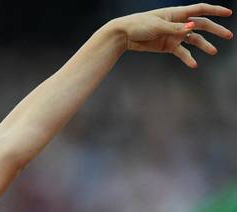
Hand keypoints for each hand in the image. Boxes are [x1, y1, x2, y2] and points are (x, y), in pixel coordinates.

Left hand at [113, 3, 232, 67]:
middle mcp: (178, 23)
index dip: (215, 11)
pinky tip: (194, 64)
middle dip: (215, 30)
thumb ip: (176, 28)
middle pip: (201, 25)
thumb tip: (192, 27)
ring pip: (194, 40)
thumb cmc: (139, 25)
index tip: (229, 13)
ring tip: (213, 52)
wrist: (124, 36)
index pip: (200, 10)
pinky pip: (181, 52)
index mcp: (177, 13)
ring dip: (204, 45)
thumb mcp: (158, 26)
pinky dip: (188, 58)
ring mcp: (174, 35)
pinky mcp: (168, 46)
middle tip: (228, 35)